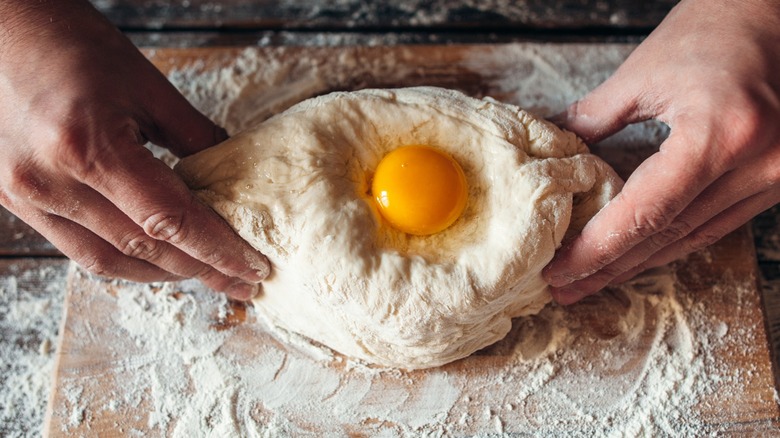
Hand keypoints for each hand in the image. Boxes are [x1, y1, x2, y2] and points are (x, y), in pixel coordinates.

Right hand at [0, 0, 269, 299]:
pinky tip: (155, 257)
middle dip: (200, 270)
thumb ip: (194, 136)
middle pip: (142, 248)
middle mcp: (50, 182)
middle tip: (241, 281)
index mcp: (88, 148)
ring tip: (204, 273)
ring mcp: (26, 195)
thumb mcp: (146, 84)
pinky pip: (77, 248)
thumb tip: (231, 178)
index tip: (251, 268)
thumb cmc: (72, 43)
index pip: (169, 219)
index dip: (216, 250)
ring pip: (107, 261)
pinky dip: (123, 258)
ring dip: (162, 273)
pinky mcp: (13, 198)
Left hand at [543, 0, 779, 303]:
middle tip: (565, 287)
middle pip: (669, 235)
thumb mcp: (644, 71)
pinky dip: (674, 239)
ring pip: (695, 237)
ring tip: (593, 280)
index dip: (597, 248)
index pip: (645, 214)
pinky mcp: (779, 177)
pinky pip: (718, 222)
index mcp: (719, 136)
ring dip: (640, 261)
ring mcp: (776, 176)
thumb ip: (594, 119)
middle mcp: (756, 166)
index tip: (558, 270)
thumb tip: (555, 153)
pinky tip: (640, 253)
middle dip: (611, 266)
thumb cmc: (718, 24)